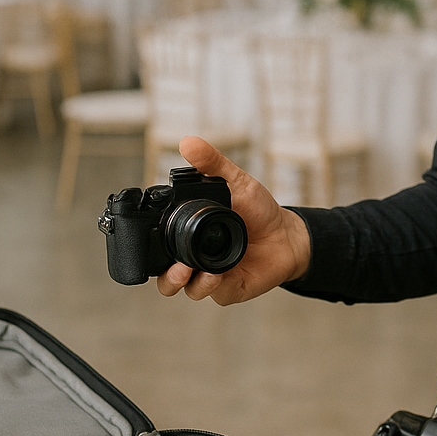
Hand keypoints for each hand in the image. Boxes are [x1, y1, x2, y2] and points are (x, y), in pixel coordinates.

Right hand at [155, 136, 311, 305]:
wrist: (288, 234)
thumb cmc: (258, 209)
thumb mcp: (235, 181)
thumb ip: (212, 163)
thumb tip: (187, 141)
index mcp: (188, 234)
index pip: (157, 241)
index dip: (148, 240)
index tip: (148, 232)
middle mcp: (193, 257)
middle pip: (161, 274)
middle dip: (161, 273)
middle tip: (170, 262)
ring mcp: (208, 275)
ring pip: (180, 288)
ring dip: (177, 281)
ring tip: (184, 270)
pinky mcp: (227, 289)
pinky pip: (210, 293)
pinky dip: (208, 286)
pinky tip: (214, 275)